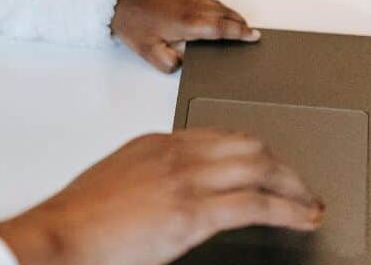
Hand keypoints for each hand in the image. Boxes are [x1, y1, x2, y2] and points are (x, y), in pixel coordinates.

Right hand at [0, 129, 322, 264]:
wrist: (63, 234)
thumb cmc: (80, 217)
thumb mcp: (119, 182)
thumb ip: (153, 179)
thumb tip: (179, 196)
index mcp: (155, 144)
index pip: (220, 136)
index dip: (254, 153)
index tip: (268, 169)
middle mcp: (174, 153)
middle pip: (247, 145)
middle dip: (282, 166)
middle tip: (298, 187)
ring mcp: (184, 179)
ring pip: (259, 167)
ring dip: (293, 186)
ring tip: (307, 204)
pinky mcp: (192, 212)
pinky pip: (256, 204)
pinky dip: (288, 210)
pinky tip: (301, 219)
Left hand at [110, 0, 259, 72]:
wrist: (121, 2)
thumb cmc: (134, 24)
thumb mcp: (149, 52)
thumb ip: (170, 63)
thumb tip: (183, 65)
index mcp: (188, 23)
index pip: (221, 28)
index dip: (239, 32)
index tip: (253, 36)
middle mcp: (191, 8)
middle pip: (224, 15)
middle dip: (241, 24)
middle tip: (253, 33)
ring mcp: (187, 0)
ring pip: (217, 5)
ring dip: (232, 14)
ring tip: (241, 24)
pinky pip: (208, 0)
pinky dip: (220, 7)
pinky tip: (221, 12)